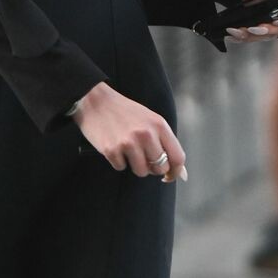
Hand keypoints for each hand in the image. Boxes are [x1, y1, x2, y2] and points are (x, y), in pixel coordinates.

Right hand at [71, 82, 187, 182]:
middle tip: (144, 159)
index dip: (176, 171)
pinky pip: (121, 168)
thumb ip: (165, 142)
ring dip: (135, 166)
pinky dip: (118, 162)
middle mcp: (146, 134)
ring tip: (128, 151)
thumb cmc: (125, 112)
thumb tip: (182, 173)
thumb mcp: (150, 120)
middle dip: (153, 169)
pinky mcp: (112, 150)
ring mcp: (128, 143)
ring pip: (142, 172)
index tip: (169, 176)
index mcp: (159, 125)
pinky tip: (115, 147)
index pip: (178, 157)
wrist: (95, 101)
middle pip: (160, 168)